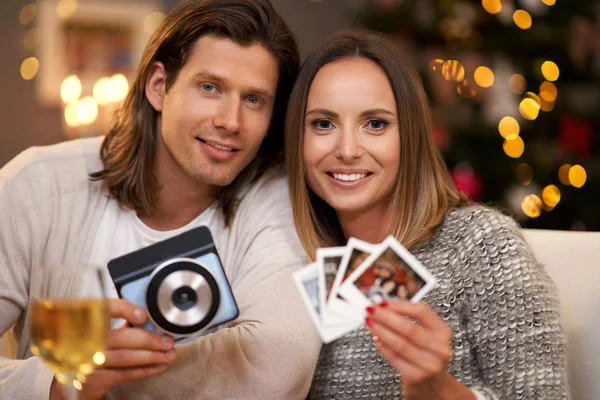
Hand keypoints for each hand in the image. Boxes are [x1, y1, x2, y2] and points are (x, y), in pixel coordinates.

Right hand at [50, 299, 176, 399]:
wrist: (69, 381)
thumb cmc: (88, 348)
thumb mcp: (98, 330)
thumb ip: (118, 322)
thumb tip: (149, 318)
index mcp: (85, 321)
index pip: (103, 309)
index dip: (124, 309)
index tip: (143, 314)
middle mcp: (85, 341)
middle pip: (121, 337)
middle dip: (149, 339)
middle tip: (167, 340)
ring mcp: (90, 361)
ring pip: (126, 358)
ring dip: (152, 356)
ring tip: (169, 353)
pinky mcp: (96, 378)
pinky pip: (126, 373)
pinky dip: (146, 369)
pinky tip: (160, 365)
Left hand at [365, 300, 473, 399]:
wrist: (433, 387)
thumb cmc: (426, 357)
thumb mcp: (426, 336)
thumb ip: (407, 319)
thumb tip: (383, 306)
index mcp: (442, 332)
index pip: (422, 311)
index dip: (400, 305)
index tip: (383, 302)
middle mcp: (439, 348)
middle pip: (409, 328)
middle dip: (386, 317)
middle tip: (371, 310)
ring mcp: (429, 364)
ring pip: (400, 343)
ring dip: (381, 330)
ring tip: (370, 322)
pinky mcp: (416, 376)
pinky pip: (394, 357)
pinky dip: (382, 346)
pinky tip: (376, 339)